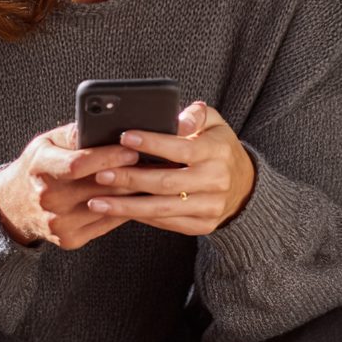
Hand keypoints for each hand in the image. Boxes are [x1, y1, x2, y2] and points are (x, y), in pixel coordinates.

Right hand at [0, 123, 139, 249]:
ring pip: (108, 206)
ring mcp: (58, 222)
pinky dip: (124, 210)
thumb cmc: (37, 167)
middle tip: (152, 162)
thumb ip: (75, 133)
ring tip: (150, 178)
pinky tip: (136, 197)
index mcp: (40, 167)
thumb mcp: (47, 142)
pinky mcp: (70, 239)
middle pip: (98, 186)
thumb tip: (106, 125)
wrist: (14, 205)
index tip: (132, 150)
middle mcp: (47, 198)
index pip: (78, 164)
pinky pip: (107, 223)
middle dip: (129, 173)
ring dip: (132, 193)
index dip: (108, 157)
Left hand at [84, 102, 255, 235]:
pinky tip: (116, 211)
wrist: (244, 185)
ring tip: (96, 201)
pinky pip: (166, 223)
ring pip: (162, 209)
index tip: (124, 137)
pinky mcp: (203, 226)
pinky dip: (139, 217)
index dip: (152, 143)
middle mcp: (216, 182)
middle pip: (166, 182)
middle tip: (100, 173)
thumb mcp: (215, 122)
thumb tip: (177, 119)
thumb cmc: (218, 145)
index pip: (181, 148)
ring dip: (126, 206)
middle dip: (130, 178)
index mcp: (218, 152)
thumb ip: (196, 115)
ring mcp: (210, 207)